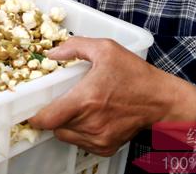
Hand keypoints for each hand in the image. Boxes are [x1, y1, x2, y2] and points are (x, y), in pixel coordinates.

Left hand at [28, 37, 195, 156]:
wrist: (162, 100)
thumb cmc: (135, 75)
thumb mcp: (106, 49)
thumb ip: (75, 47)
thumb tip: (52, 53)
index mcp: (86, 99)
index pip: (46, 119)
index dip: (35, 115)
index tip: (34, 106)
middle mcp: (90, 123)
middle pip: (54, 126)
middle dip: (54, 113)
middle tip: (63, 100)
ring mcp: (98, 138)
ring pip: (66, 136)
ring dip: (66, 123)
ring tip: (81, 107)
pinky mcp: (106, 147)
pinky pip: (81, 143)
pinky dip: (81, 132)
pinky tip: (93, 117)